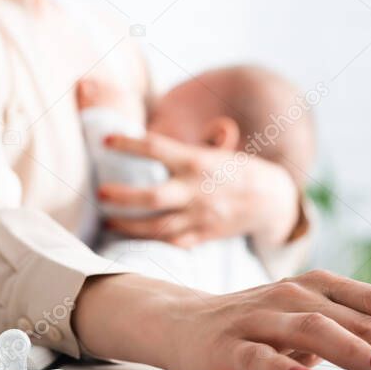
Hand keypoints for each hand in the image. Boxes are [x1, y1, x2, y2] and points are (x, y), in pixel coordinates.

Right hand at [74, 270, 370, 369]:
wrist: (182, 322)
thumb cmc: (255, 321)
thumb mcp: (312, 308)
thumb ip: (358, 306)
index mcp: (320, 286)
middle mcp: (294, 295)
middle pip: (357, 319)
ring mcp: (260, 318)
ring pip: (314, 330)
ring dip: (355, 351)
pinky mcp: (229, 345)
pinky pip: (258, 355)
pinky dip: (283, 366)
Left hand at [99, 132, 300, 247]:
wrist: (271, 202)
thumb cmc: (240, 170)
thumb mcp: (222, 150)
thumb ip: (204, 138)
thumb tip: (195, 126)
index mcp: (198, 161)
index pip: (157, 148)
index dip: (128, 144)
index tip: (106, 141)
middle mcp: (197, 191)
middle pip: (152, 197)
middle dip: (122, 197)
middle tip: (99, 193)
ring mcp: (200, 216)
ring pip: (157, 227)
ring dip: (128, 225)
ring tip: (108, 220)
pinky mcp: (203, 236)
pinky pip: (172, 243)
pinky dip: (152, 242)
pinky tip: (133, 238)